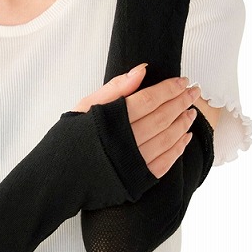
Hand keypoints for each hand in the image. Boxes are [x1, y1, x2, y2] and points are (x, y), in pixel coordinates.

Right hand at [73, 64, 199, 177]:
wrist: (57, 178)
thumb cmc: (68, 139)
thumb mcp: (85, 106)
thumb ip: (115, 88)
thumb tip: (142, 70)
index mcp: (111, 119)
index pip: (150, 99)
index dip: (169, 89)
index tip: (183, 81)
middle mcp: (125, 140)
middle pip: (162, 116)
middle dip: (182, 102)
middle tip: (194, 91)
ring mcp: (132, 162)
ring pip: (167, 139)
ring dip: (182, 124)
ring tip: (191, 112)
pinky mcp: (135, 181)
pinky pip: (163, 163)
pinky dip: (177, 150)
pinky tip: (184, 138)